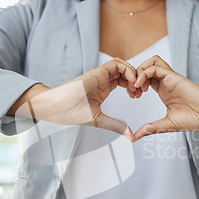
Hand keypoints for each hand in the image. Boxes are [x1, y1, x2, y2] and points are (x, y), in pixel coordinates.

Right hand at [8, 58, 138, 140]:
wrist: (58, 107)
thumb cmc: (72, 112)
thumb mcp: (99, 120)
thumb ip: (116, 125)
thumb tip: (130, 135)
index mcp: (103, 89)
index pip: (123, 81)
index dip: (134, 87)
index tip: (138, 96)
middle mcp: (103, 80)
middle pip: (125, 72)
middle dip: (137, 79)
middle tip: (141, 91)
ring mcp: (100, 75)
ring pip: (122, 65)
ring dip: (133, 73)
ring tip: (136, 87)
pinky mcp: (97, 71)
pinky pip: (116, 63)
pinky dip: (127, 69)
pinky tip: (131, 82)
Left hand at [133, 55, 198, 140]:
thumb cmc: (195, 119)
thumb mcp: (166, 125)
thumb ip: (150, 129)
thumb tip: (135, 137)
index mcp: (164, 91)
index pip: (145, 79)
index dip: (135, 85)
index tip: (132, 96)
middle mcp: (166, 83)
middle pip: (146, 67)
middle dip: (134, 76)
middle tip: (132, 90)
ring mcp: (170, 79)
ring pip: (151, 62)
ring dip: (139, 71)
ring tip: (136, 85)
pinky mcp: (174, 77)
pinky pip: (155, 67)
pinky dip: (144, 73)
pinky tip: (140, 85)